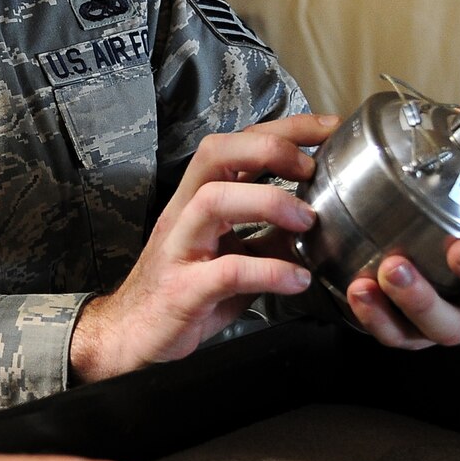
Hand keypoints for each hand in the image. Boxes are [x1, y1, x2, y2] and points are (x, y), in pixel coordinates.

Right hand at [70, 114, 338, 383]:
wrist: (131, 332)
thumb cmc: (186, 289)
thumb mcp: (235, 255)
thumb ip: (270, 234)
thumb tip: (321, 218)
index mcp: (199, 197)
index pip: (237, 143)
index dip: (284, 129)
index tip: (329, 128)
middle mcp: (185, 212)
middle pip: (216, 154)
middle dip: (269, 150)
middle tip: (312, 168)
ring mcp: (180, 247)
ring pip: (214, 201)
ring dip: (268, 202)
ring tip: (308, 221)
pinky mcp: (183, 290)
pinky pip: (225, 272)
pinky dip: (269, 271)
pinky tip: (298, 279)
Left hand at [346, 200, 459, 348]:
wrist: (373, 245)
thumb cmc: (425, 212)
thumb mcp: (445, 173)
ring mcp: (449, 314)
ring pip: (450, 325)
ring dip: (422, 297)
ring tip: (394, 267)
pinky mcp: (408, 332)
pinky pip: (398, 334)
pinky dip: (378, 314)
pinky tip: (362, 288)